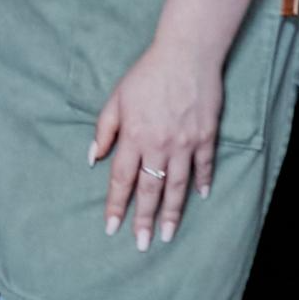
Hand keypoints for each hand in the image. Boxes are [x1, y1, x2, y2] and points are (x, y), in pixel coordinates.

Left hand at [92, 36, 222, 250]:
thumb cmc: (146, 75)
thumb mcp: (116, 98)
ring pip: (177, 185)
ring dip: (173, 212)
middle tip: (142, 244)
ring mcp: (184, 143)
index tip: (112, 228)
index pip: (121, 179)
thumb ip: (104, 130)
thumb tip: (92, 159)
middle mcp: (158, 144)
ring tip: (169, 234)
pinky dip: (203, 182)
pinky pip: (204, 166)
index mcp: (133, 136)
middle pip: (149, 189)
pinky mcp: (206, 136)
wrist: (185, 55)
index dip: (116, 205)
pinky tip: (201, 198)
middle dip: (144, 219)